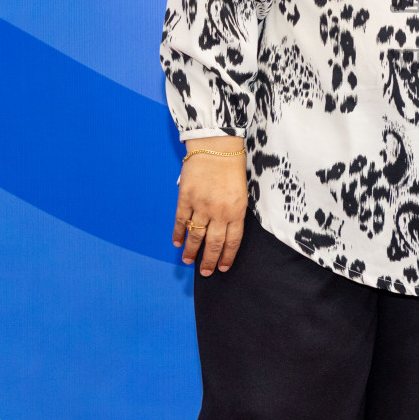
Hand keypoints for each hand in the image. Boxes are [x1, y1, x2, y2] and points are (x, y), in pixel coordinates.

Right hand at [172, 136, 247, 275]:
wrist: (217, 147)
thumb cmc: (232, 168)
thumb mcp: (241, 193)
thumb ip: (234, 213)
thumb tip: (225, 232)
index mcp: (237, 211)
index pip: (232, 241)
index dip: (227, 256)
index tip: (222, 268)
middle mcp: (219, 212)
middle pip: (213, 243)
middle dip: (209, 261)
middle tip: (206, 273)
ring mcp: (201, 206)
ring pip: (195, 235)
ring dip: (191, 251)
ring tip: (188, 261)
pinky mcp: (186, 198)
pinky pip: (181, 221)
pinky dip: (178, 233)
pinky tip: (177, 242)